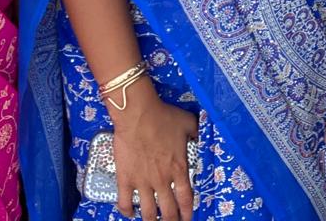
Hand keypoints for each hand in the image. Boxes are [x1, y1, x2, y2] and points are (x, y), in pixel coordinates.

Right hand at [111, 87, 196, 220]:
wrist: (138, 114)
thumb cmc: (164, 117)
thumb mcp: (188, 123)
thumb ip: (196, 133)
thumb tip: (201, 135)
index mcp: (179, 169)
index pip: (186, 199)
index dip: (188, 213)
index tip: (188, 219)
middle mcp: (162, 181)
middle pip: (168, 211)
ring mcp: (142, 182)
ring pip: (148, 212)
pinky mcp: (125, 179)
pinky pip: (124, 202)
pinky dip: (127, 211)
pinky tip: (130, 214)